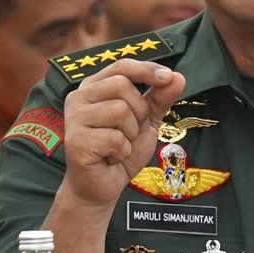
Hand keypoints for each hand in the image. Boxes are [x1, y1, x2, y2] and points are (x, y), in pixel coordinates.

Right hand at [60, 59, 185, 211]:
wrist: (103, 186)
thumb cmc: (121, 150)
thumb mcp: (146, 121)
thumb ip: (159, 98)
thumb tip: (178, 76)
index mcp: (94, 87)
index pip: (122, 66)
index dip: (146, 69)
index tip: (168, 77)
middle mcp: (79, 97)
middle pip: (122, 86)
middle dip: (139, 111)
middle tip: (130, 132)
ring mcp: (74, 118)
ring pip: (119, 111)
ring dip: (130, 134)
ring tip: (118, 146)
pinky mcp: (75, 141)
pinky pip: (114, 138)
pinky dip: (122, 152)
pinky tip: (110, 159)